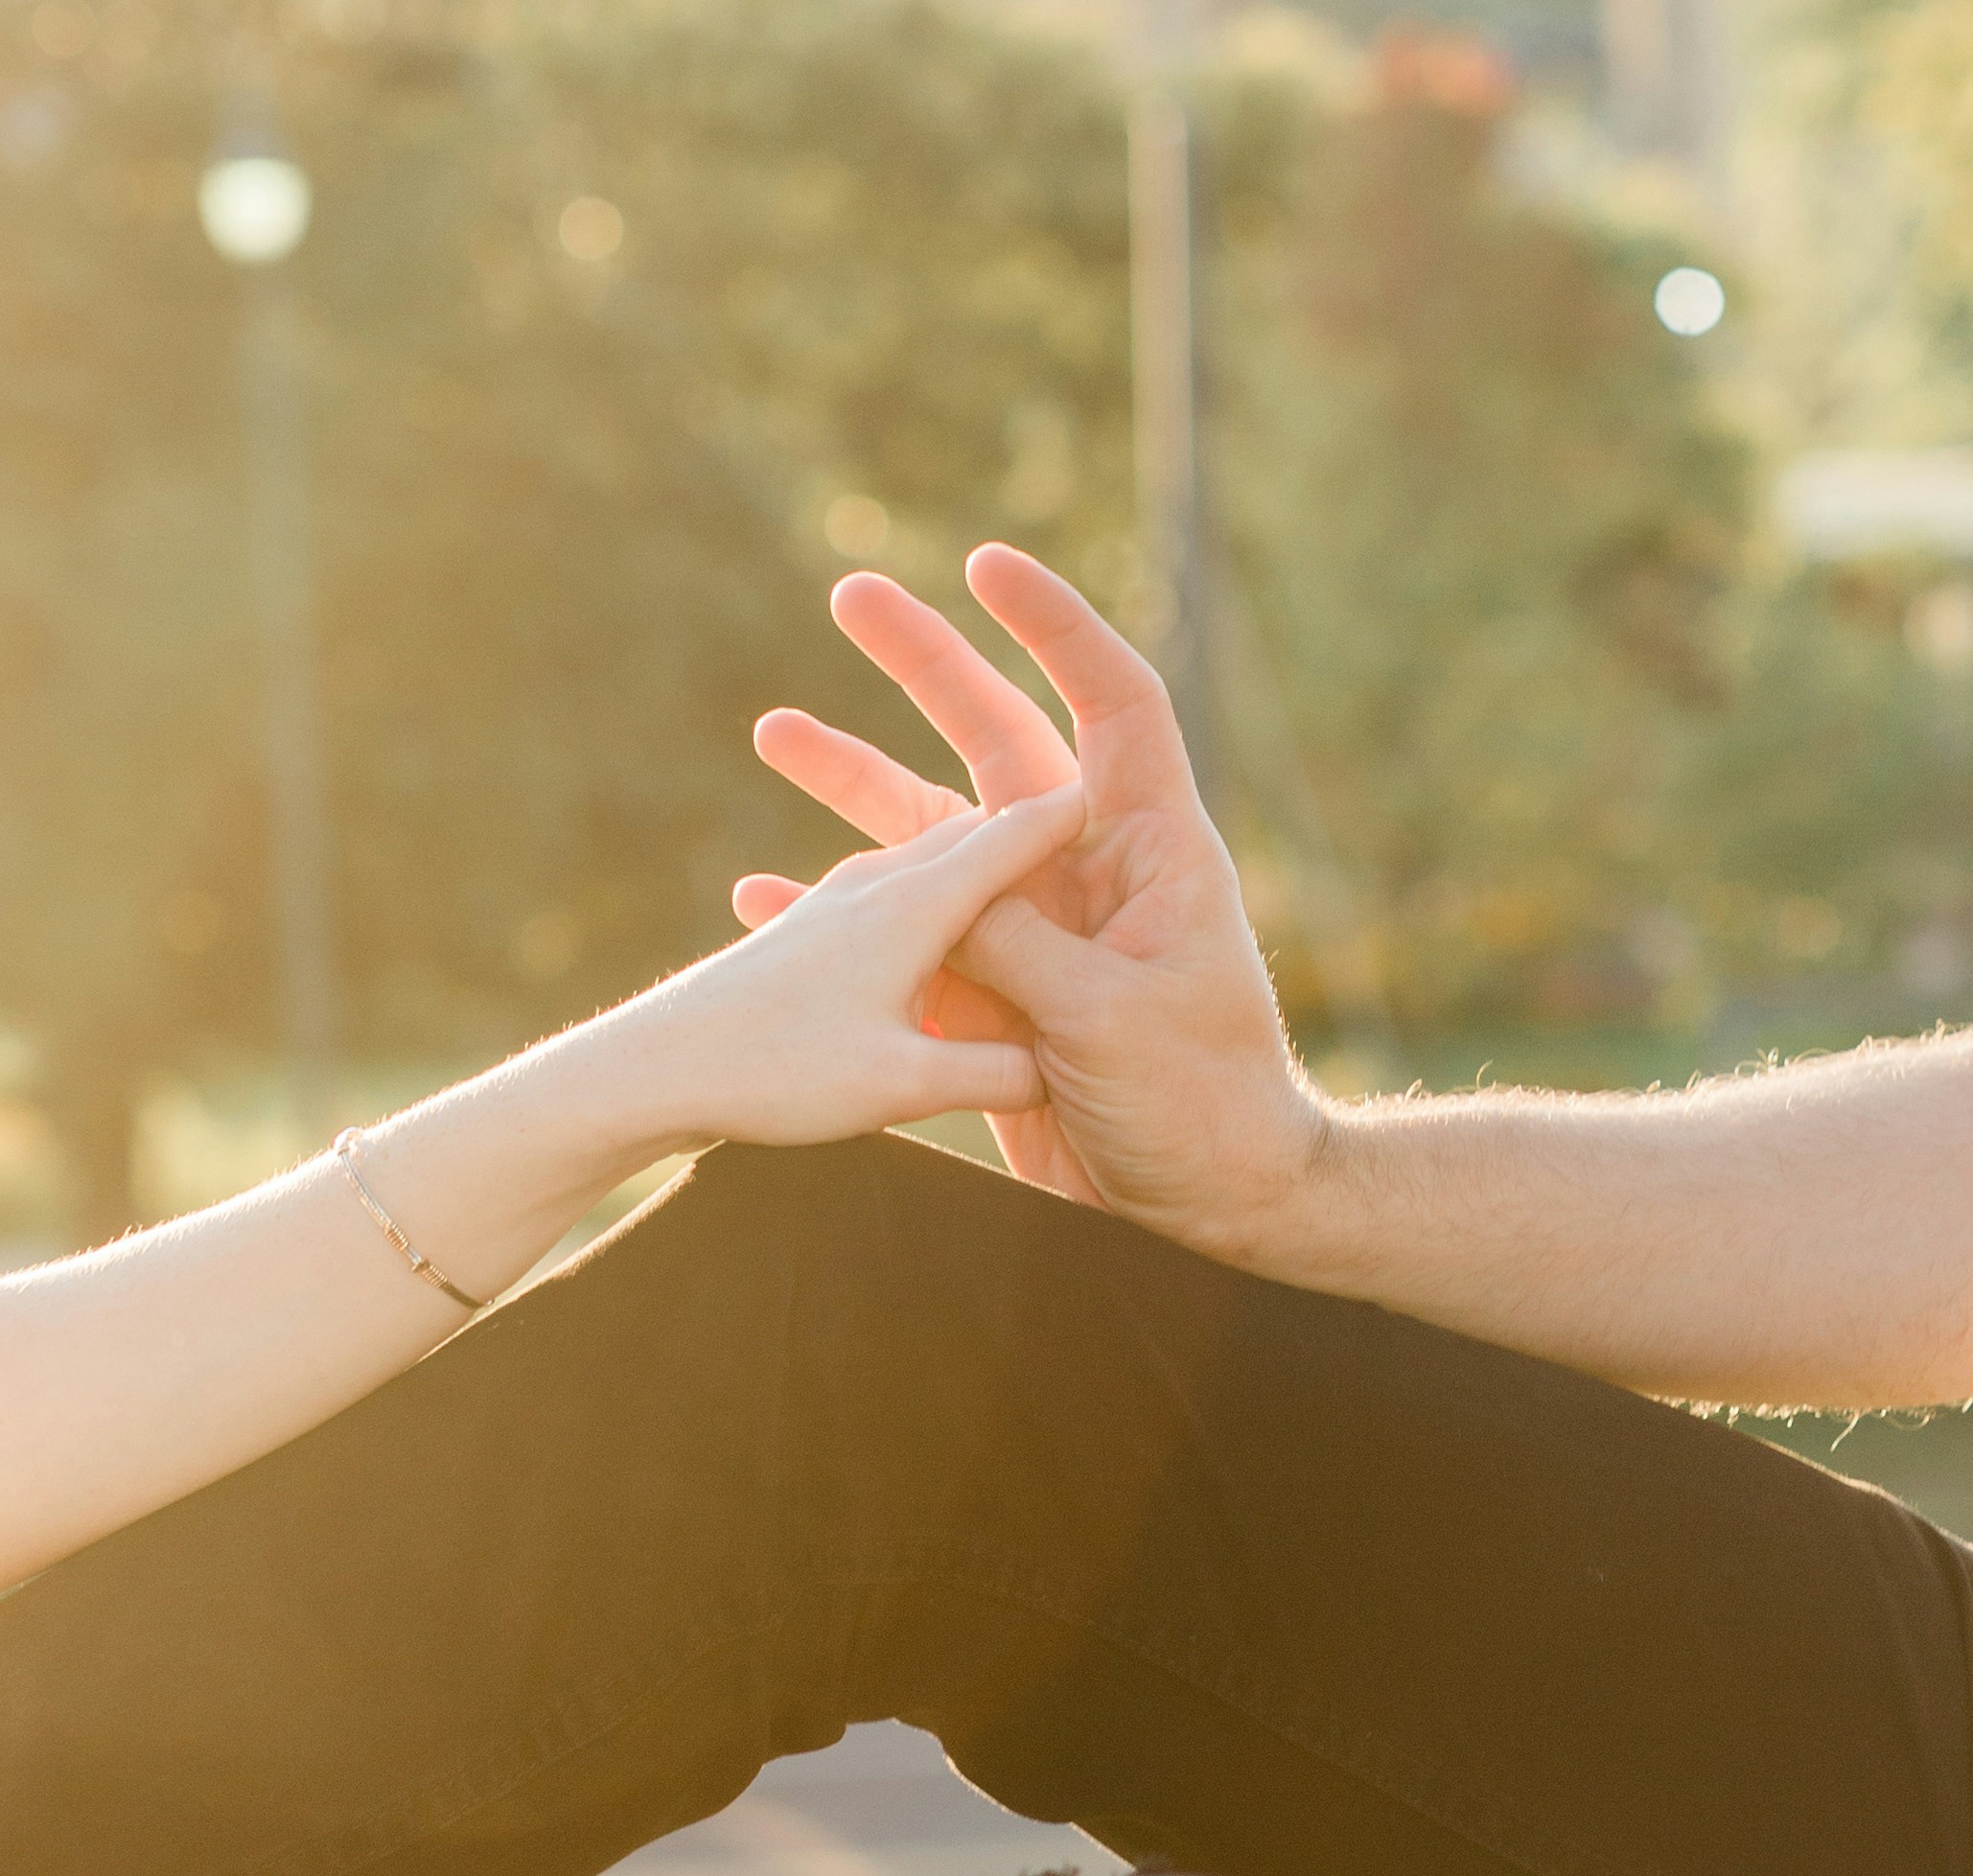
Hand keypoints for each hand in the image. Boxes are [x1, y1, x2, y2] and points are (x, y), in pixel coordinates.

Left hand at [619, 782, 1083, 1149]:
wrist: (651, 1068)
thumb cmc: (776, 1071)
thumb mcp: (903, 1086)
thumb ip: (993, 1073)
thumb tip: (1059, 1066)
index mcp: (919, 904)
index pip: (1020, 836)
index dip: (1079, 813)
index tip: (1131, 792)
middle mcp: (881, 885)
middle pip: (977, 834)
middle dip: (1035, 820)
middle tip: (1096, 804)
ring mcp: (837, 903)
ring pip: (928, 860)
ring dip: (977, 856)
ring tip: (1020, 853)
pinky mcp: (805, 932)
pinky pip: (888, 898)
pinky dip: (929, 898)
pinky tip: (924, 918)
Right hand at [737, 546, 1331, 1259]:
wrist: (1209, 1212)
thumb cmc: (1199, 1106)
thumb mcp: (1104, 1016)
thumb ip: (1011, 941)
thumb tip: (922, 884)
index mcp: (1151, 850)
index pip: (1114, 702)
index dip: (1057, 627)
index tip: (985, 566)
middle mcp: (1088, 872)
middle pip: (1000, 743)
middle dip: (928, 665)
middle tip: (851, 593)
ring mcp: (1036, 933)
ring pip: (932, 836)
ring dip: (857, 781)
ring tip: (774, 730)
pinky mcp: (994, 999)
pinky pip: (904, 942)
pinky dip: (838, 917)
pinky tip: (763, 896)